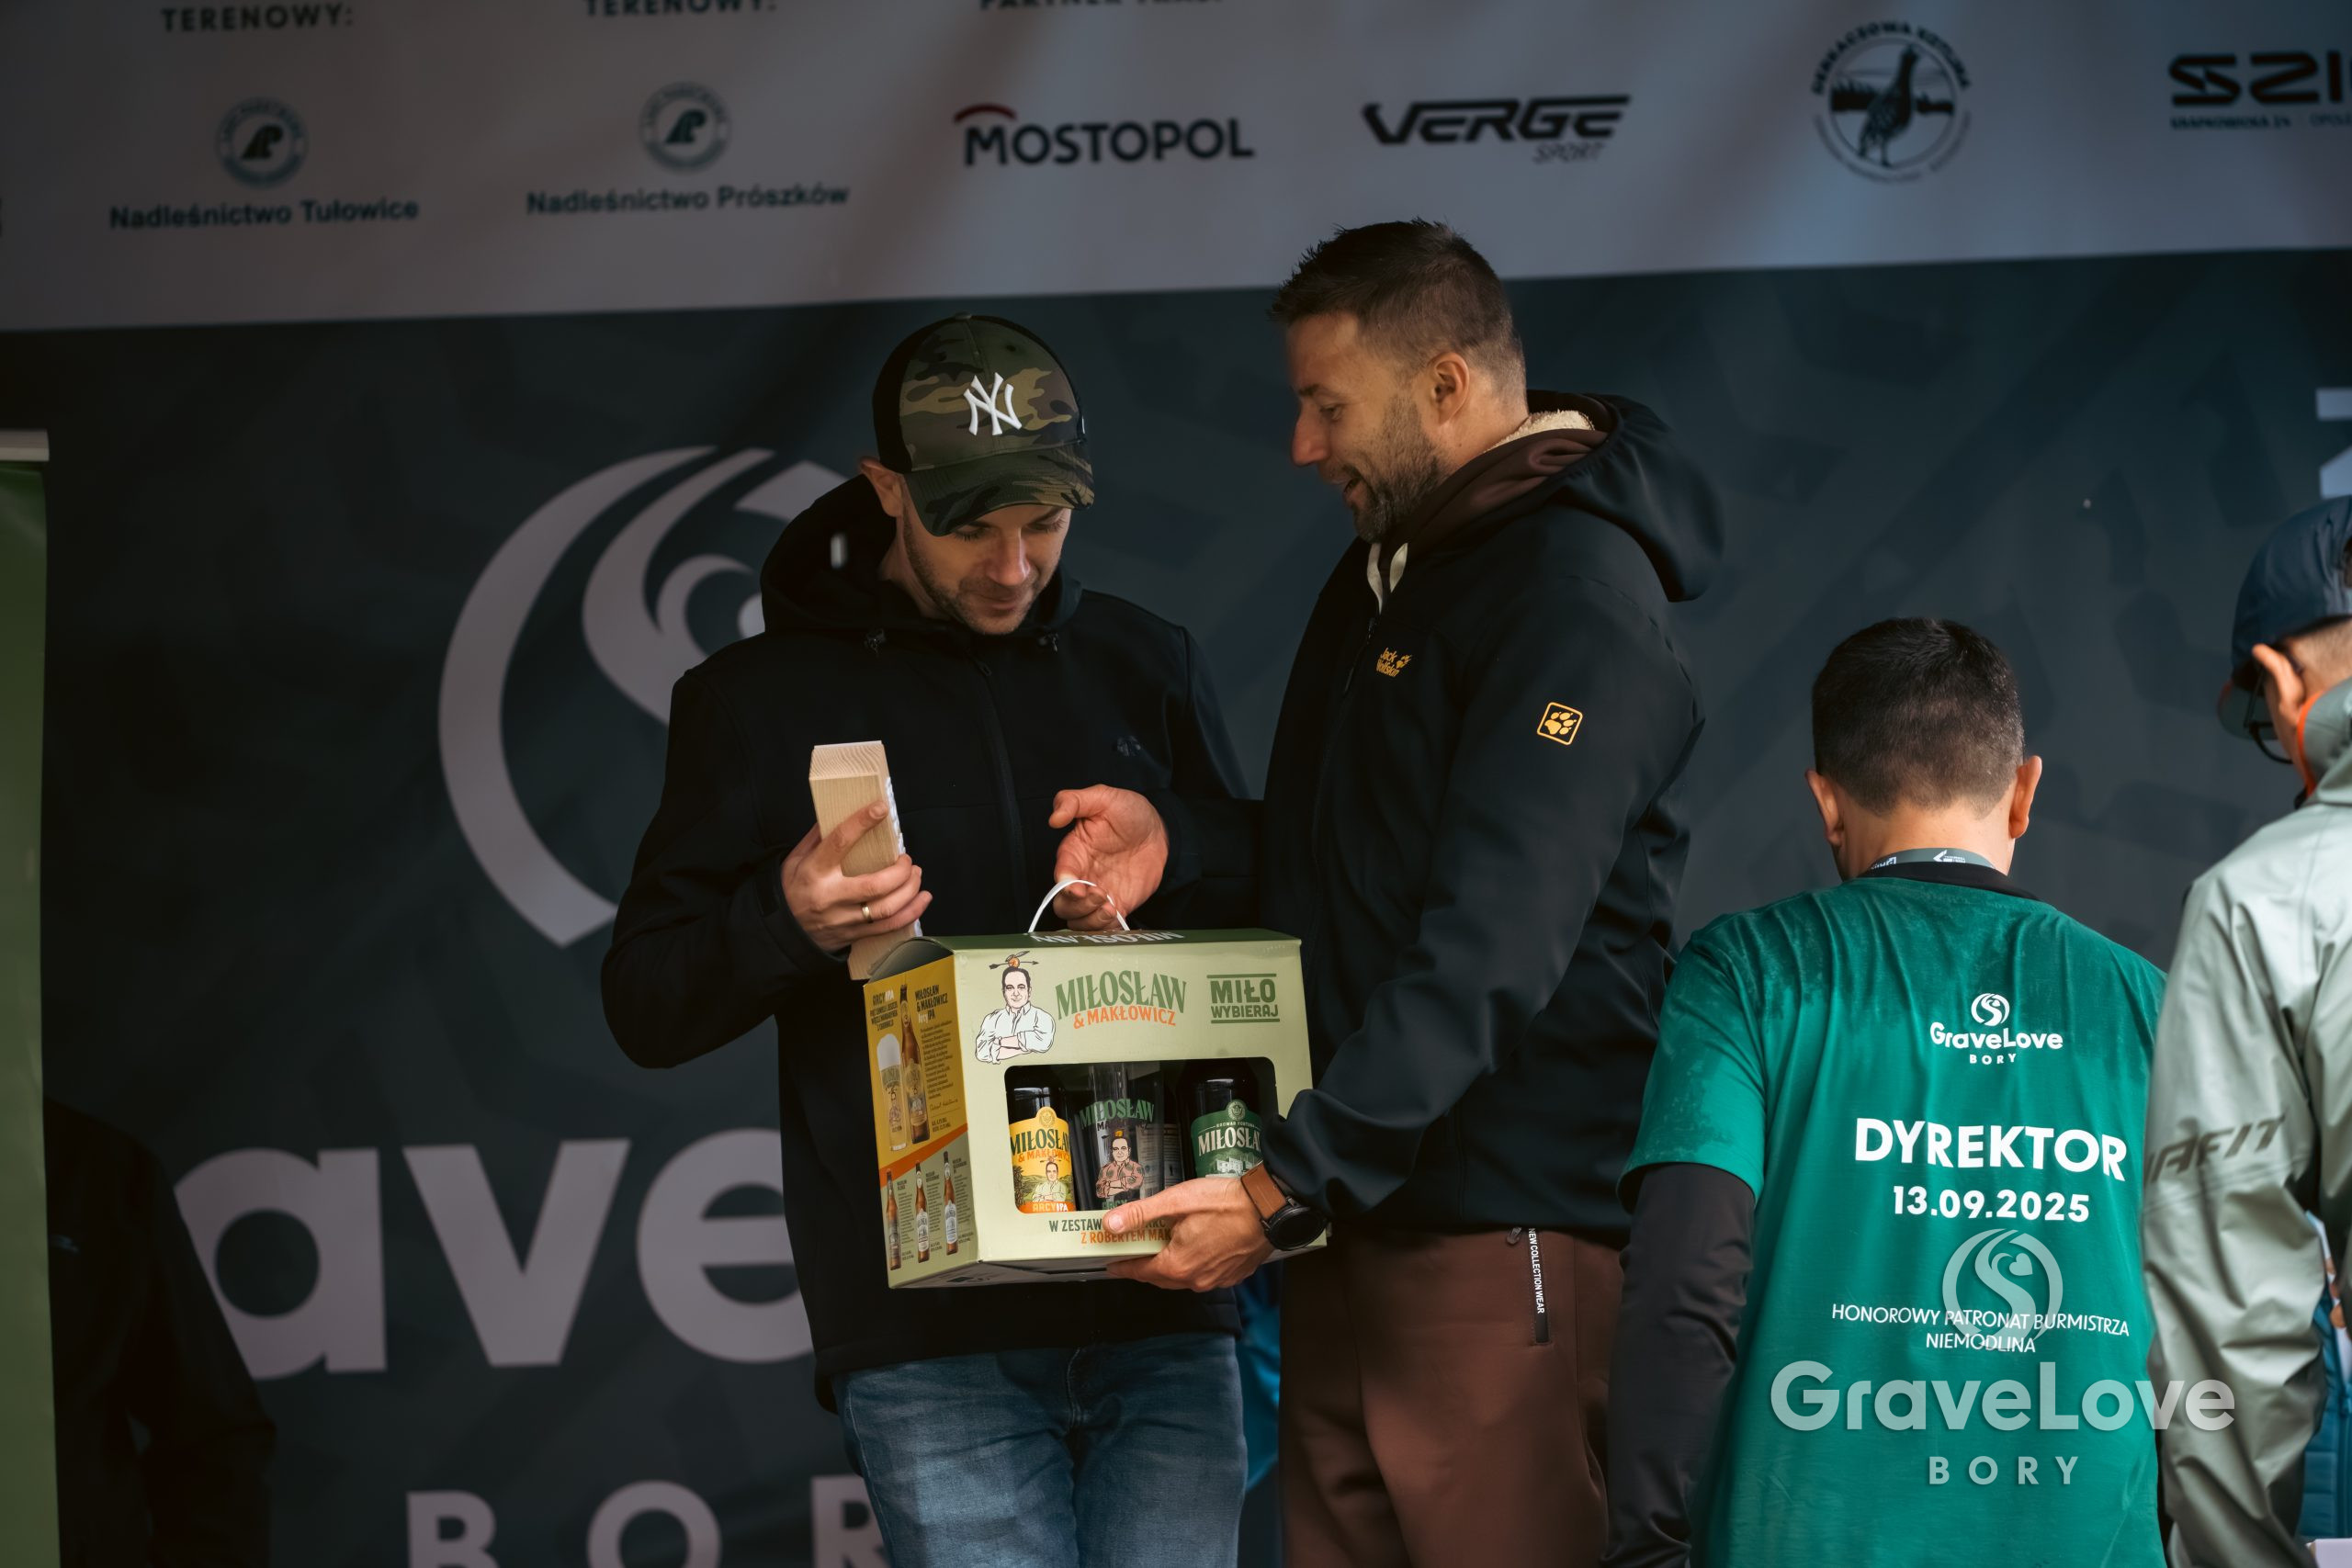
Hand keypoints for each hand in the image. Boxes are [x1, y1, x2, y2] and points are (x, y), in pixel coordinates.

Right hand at [781, 801, 932, 954]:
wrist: (781, 933)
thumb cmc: (791, 891)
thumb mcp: (795, 860)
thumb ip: (817, 838)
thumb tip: (839, 811)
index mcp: (814, 871)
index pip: (840, 842)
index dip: (862, 822)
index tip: (881, 808)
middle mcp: (830, 896)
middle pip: (875, 884)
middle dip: (900, 870)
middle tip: (907, 859)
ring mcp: (843, 919)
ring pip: (886, 908)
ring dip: (910, 890)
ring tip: (916, 874)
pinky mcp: (854, 934)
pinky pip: (889, 926)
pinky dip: (911, 913)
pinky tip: (923, 899)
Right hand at [1048, 786, 1167, 930]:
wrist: (1159, 831)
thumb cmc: (1129, 812)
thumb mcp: (1103, 797)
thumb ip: (1073, 801)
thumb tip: (1053, 818)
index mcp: (1074, 853)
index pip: (1060, 877)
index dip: (1065, 887)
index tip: (1079, 886)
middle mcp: (1082, 876)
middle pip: (1063, 906)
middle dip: (1077, 906)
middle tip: (1099, 894)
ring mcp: (1098, 893)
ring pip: (1078, 921)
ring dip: (1090, 919)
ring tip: (1109, 905)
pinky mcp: (1116, 905)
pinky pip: (1102, 926)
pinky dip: (1104, 927)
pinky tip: (1115, 913)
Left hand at [1102, 1176, 1272, 1291]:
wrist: (1268, 1209)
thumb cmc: (1225, 1203)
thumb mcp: (1176, 1202)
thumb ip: (1141, 1214)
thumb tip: (1110, 1224)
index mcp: (1177, 1265)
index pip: (1140, 1271)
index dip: (1122, 1266)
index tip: (1111, 1263)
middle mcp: (1195, 1280)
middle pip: (1160, 1277)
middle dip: (1145, 1266)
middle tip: (1134, 1252)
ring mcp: (1216, 1280)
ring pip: (1183, 1277)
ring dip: (1170, 1266)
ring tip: (1164, 1247)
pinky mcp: (1232, 1275)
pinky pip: (1204, 1275)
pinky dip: (1193, 1265)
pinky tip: (1194, 1248)